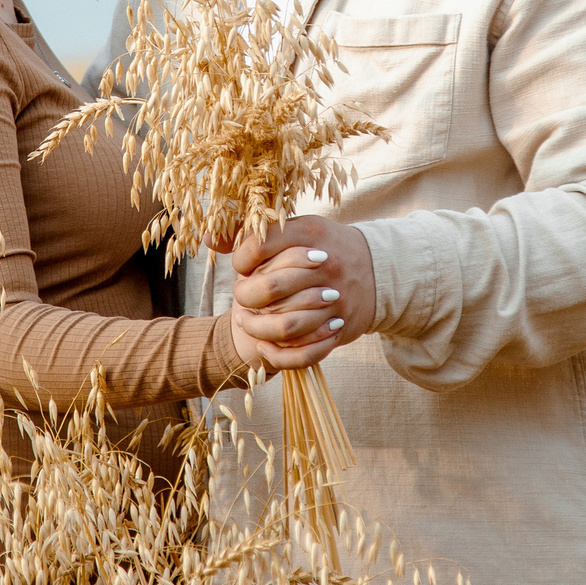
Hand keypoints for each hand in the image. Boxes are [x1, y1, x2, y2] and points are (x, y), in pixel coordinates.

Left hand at [221, 215, 375, 371]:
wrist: (377, 267)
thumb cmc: (321, 246)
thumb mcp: (295, 228)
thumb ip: (251, 232)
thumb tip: (208, 241)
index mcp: (310, 234)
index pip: (261, 246)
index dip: (242, 259)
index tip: (242, 265)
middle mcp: (325, 266)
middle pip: (271, 288)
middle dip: (245, 296)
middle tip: (241, 296)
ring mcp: (335, 301)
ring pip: (286, 326)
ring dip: (256, 328)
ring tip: (245, 321)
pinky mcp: (340, 330)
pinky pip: (305, 354)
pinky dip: (278, 356)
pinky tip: (263, 346)